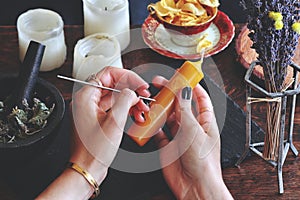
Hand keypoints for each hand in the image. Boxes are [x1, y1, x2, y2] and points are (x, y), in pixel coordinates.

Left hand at [70, 66, 150, 180]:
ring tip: (143, 109)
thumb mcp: (114, 122)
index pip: (109, 73)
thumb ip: (124, 100)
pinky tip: (137, 115)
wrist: (88, 169)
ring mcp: (93, 109)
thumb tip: (132, 92)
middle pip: (114, 84)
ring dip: (132, 100)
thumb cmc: (94, 151)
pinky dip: (127, 109)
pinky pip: (115, 107)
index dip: (128, 76)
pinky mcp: (99, 118)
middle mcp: (88, 100)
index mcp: (86, 96)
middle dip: (132, 90)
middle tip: (145, 96)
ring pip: (116, 96)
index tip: (140, 84)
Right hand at [153, 76, 231, 199]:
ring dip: (161, 108)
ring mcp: (179, 137)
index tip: (182, 76)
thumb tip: (183, 91)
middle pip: (181, 105)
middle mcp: (192, 128)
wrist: (194, 186)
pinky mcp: (168, 146)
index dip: (191, 86)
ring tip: (153, 100)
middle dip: (171, 94)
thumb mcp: (194, 130)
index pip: (200, 99)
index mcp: (205, 122)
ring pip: (168, 117)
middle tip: (159, 83)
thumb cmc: (202, 162)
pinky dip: (153, 126)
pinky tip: (149, 120)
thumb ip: (185, 110)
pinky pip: (159, 132)